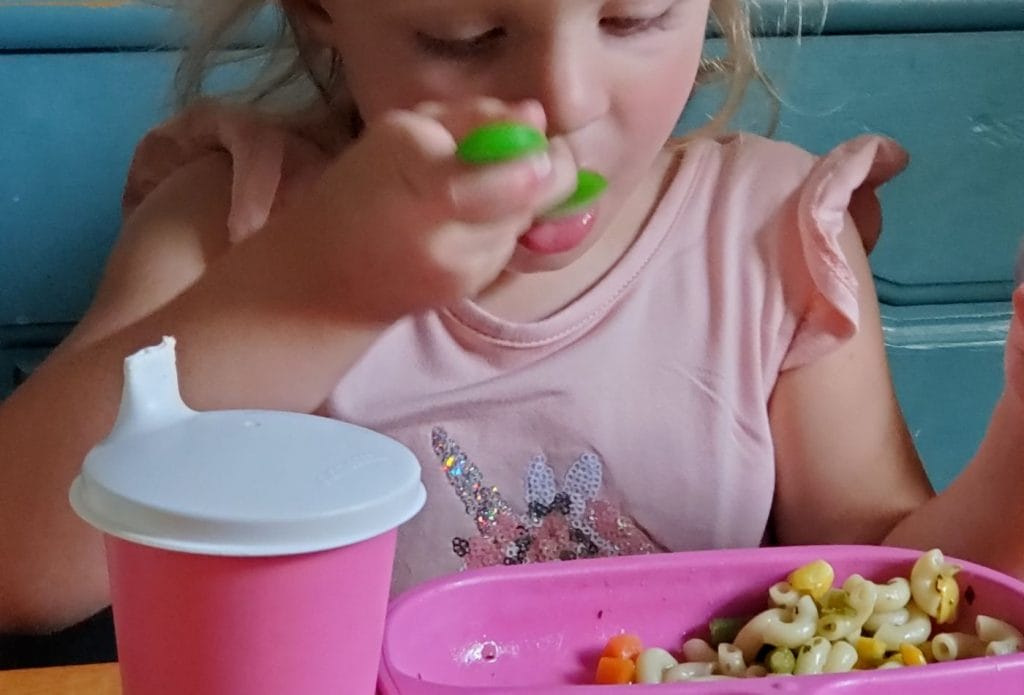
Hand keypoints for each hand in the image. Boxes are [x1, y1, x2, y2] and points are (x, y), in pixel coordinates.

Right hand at [279, 98, 577, 321]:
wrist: (323, 283)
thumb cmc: (356, 192)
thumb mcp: (400, 131)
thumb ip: (471, 118)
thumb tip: (534, 116)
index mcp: (421, 176)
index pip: (518, 172)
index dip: (534, 153)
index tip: (526, 139)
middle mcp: (446, 231)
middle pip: (535, 195)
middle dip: (536, 171)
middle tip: (508, 159)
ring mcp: (461, 269)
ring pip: (525, 219)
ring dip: (515, 201)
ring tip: (468, 195)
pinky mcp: (469, 290)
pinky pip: (507, 245)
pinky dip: (497, 229)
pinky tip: (460, 226)